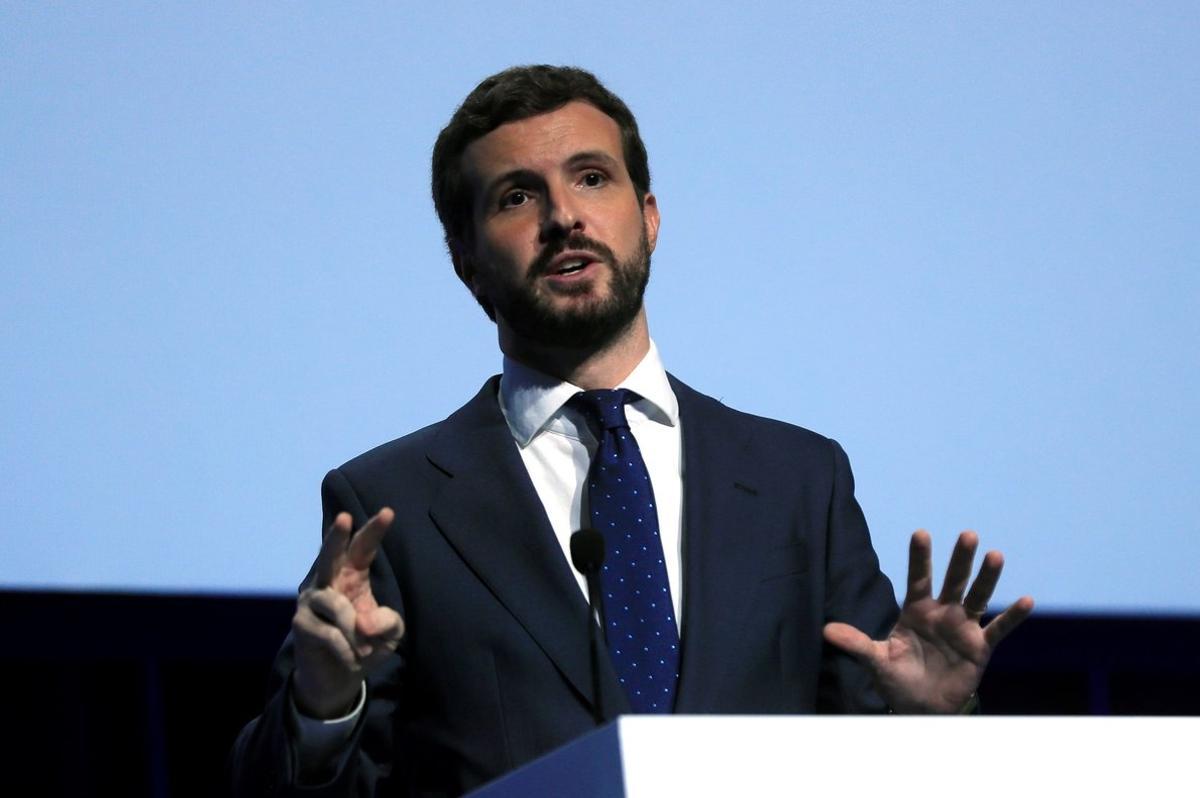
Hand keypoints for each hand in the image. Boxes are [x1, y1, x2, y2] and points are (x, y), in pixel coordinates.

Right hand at [292, 508, 403, 718]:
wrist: (339, 678)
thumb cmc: (366, 645)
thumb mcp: (389, 634)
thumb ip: (387, 622)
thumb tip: (365, 623)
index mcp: (353, 574)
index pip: (363, 548)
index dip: (374, 530)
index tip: (388, 512)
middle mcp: (328, 580)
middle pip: (330, 555)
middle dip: (337, 537)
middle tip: (344, 518)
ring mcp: (311, 600)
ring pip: (336, 606)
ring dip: (355, 632)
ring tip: (365, 650)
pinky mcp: (301, 623)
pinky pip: (329, 632)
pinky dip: (347, 648)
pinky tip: (352, 659)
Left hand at [824, 530, 1033, 713]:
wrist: (921, 708)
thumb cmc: (898, 678)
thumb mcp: (876, 660)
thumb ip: (856, 643)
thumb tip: (825, 630)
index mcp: (915, 610)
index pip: (918, 578)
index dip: (920, 557)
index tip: (921, 533)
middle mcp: (942, 613)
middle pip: (953, 581)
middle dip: (959, 560)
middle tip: (967, 535)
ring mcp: (963, 628)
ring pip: (978, 597)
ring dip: (987, 578)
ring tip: (996, 555)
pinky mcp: (980, 647)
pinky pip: (998, 629)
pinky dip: (1012, 616)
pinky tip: (1025, 600)